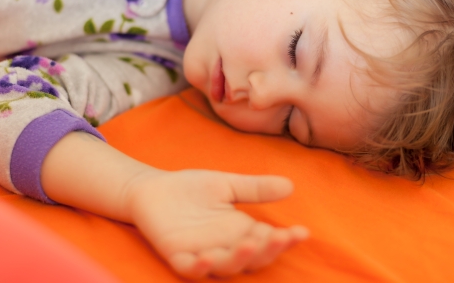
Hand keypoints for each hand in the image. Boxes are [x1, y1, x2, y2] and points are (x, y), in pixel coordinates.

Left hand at [127, 170, 308, 278]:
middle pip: (253, 258)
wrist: (152, 189)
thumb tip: (290, 185)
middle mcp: (225, 248)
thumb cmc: (191, 189)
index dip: (286, 239)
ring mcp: (202, 254)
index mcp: (241, 233)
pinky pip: (191, 268)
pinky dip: (200, 266)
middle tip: (282, 236)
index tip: (301, 231)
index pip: (269, 241)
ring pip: (226, 266)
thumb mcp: (227, 185)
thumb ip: (255, 188)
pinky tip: (208, 257)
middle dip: (269, 249)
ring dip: (239, 258)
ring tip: (250, 244)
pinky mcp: (178, 256)